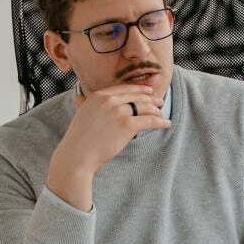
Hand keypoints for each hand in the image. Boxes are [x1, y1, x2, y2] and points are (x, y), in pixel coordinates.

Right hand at [47, 84, 169, 209]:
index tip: (148, 91)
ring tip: (162, 114)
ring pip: (144, 107)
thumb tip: (80, 98)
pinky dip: (160, 122)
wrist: (77, 155)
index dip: (139, 89)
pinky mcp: (127, 125)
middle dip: (151, 99)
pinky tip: (166, 124)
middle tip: (160, 102)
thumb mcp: (80, 115)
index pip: (124, 89)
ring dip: (156, 111)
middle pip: (136, 96)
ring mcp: (118, 111)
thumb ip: (84, 104)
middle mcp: (109, 100)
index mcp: (98, 95)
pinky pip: (149, 120)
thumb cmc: (79, 139)